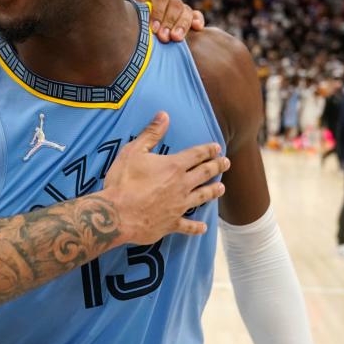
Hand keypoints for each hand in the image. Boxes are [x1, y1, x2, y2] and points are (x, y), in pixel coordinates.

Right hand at [99, 111, 227, 244]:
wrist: (117, 214)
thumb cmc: (123, 181)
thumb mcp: (133, 151)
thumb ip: (151, 133)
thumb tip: (164, 115)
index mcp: (173, 166)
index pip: (197, 155)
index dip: (208, 150)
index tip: (217, 147)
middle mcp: (181, 185)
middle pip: (205, 174)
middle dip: (217, 166)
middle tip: (226, 163)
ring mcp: (178, 206)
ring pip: (202, 197)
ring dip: (213, 191)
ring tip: (222, 188)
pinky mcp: (172, 223)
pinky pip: (188, 226)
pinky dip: (196, 227)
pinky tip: (203, 228)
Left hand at [126, 0, 204, 42]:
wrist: (141, 33)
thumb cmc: (132, 20)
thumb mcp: (128, 10)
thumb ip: (127, 0)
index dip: (156, 11)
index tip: (153, 28)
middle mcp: (167, 0)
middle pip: (173, 4)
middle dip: (168, 21)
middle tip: (163, 37)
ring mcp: (179, 8)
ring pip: (185, 10)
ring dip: (182, 24)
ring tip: (176, 38)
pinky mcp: (190, 17)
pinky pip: (196, 15)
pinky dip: (197, 19)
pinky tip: (197, 27)